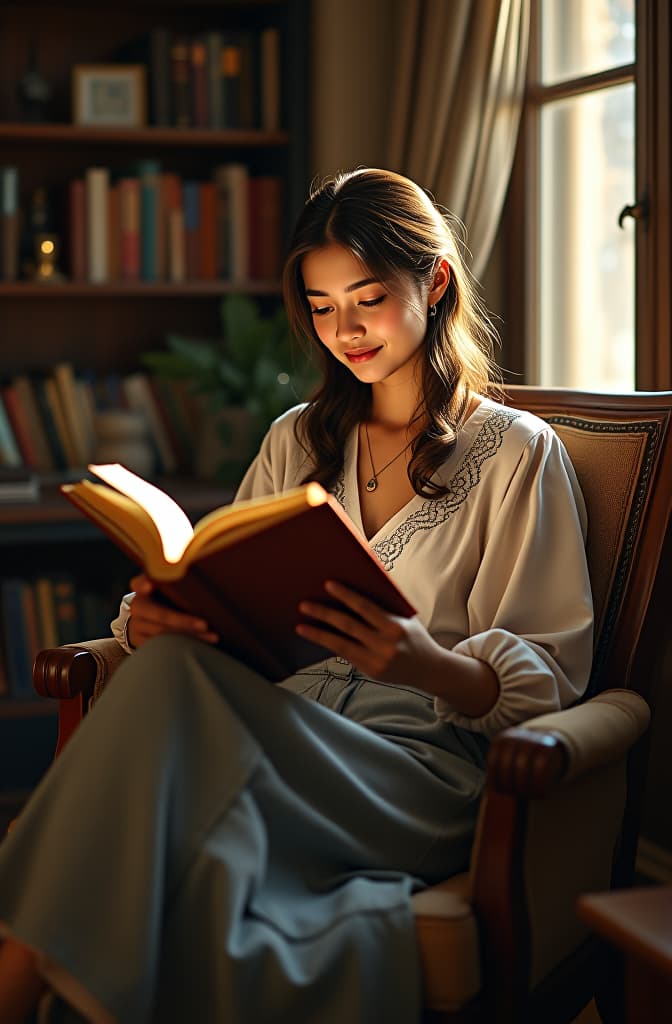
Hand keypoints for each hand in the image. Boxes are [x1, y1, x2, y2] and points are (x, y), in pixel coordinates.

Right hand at [126, 574, 218, 648]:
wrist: (141, 619)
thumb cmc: (161, 595)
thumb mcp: (162, 582)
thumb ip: (172, 575)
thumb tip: (197, 563)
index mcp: (141, 588)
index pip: (139, 583)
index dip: (143, 584)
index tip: (150, 585)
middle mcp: (136, 606)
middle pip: (159, 615)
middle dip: (182, 621)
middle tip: (204, 624)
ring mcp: (138, 626)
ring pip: (164, 634)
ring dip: (189, 636)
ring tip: (212, 637)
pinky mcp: (142, 642)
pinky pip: (165, 645)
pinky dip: (184, 645)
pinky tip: (202, 645)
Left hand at [295, 580, 443, 685]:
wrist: (430, 669)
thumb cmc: (414, 636)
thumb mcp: (406, 617)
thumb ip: (385, 605)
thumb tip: (356, 587)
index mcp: (395, 627)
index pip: (365, 607)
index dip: (345, 595)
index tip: (328, 585)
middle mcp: (385, 645)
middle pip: (348, 626)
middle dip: (324, 614)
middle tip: (304, 605)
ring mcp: (377, 661)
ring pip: (341, 645)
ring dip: (318, 634)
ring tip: (301, 626)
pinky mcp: (371, 672)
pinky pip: (346, 656)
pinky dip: (330, 645)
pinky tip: (317, 637)